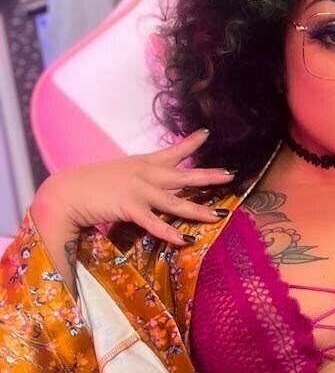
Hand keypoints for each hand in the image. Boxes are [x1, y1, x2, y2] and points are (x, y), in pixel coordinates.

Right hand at [33, 128, 234, 247]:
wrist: (65, 192)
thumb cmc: (88, 185)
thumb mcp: (118, 175)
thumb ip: (136, 179)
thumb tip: (150, 187)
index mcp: (141, 164)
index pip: (171, 152)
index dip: (190, 144)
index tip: (206, 133)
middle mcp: (144, 174)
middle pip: (183, 176)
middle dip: (208, 176)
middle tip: (230, 175)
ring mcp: (138, 190)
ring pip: (175, 202)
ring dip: (198, 210)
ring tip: (219, 215)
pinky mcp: (129, 207)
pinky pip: (154, 223)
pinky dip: (169, 232)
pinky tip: (185, 239)